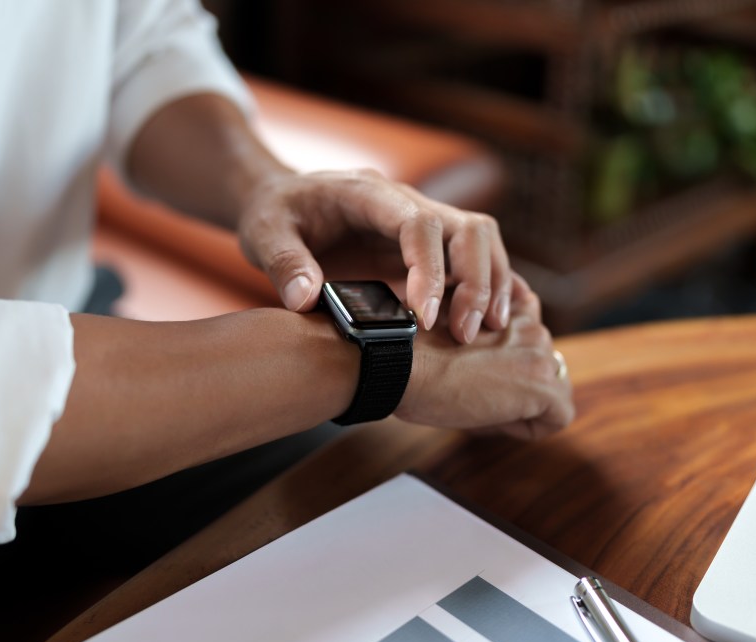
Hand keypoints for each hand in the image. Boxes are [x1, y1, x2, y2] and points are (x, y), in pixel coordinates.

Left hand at [238, 168, 511, 344]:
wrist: (284, 203)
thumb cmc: (276, 215)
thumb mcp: (263, 234)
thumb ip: (283, 263)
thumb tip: (305, 299)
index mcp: (369, 194)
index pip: (418, 224)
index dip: (429, 270)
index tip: (423, 319)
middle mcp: (407, 203)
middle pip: (469, 229)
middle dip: (477, 281)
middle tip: (467, 333)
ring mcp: (423, 223)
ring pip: (482, 241)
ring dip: (493, 284)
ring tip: (486, 331)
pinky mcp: (428, 246)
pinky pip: (472, 259)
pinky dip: (487, 287)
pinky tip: (487, 322)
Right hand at [395, 275, 573, 439]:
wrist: (399, 362)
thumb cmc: (408, 350)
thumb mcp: (445, 325)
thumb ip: (474, 332)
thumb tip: (481, 362)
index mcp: (508, 305)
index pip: (530, 337)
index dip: (507, 362)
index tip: (474, 373)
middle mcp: (531, 326)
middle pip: (542, 367)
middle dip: (515, 386)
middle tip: (471, 394)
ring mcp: (540, 356)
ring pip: (553, 391)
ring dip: (523, 405)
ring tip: (479, 406)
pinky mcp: (543, 387)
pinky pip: (557, 417)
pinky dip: (529, 427)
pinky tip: (491, 418)